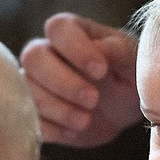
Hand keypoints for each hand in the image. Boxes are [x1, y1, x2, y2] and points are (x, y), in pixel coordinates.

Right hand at [19, 12, 141, 146]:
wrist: (126, 110)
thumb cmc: (129, 74)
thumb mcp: (132, 60)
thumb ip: (118, 51)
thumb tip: (100, 48)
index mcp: (71, 33)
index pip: (58, 28)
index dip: (75, 48)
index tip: (101, 70)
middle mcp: (46, 53)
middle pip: (33, 57)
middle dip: (62, 81)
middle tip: (93, 99)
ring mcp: (37, 83)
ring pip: (28, 90)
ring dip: (57, 108)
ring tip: (86, 121)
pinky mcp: (37, 113)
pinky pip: (29, 119)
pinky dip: (51, 128)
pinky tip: (74, 131)